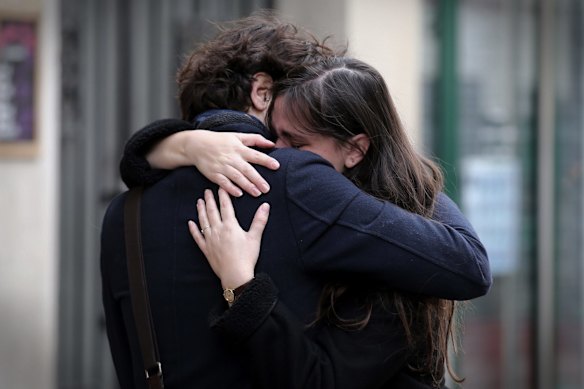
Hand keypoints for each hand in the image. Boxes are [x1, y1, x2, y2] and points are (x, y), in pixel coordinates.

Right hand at [146, 130, 279, 196]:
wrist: (197, 145)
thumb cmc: (220, 140)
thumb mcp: (237, 136)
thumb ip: (255, 139)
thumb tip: (272, 143)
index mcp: (239, 148)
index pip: (255, 155)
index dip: (266, 160)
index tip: (276, 166)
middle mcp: (232, 158)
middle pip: (247, 170)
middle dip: (257, 179)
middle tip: (267, 188)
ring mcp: (222, 167)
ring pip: (237, 178)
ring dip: (247, 186)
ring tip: (257, 193)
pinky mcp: (214, 174)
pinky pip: (224, 183)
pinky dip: (231, 189)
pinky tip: (239, 194)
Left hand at [188, 188, 269, 288]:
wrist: (235, 275)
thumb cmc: (246, 257)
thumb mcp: (255, 237)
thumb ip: (259, 220)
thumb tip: (265, 206)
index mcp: (230, 226)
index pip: (225, 206)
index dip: (223, 195)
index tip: (220, 187)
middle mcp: (218, 230)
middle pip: (212, 211)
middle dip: (209, 200)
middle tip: (207, 191)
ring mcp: (210, 240)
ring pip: (203, 221)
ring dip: (200, 210)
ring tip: (199, 201)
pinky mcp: (206, 249)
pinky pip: (197, 237)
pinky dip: (193, 229)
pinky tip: (190, 223)